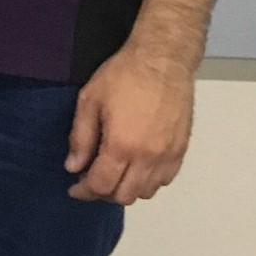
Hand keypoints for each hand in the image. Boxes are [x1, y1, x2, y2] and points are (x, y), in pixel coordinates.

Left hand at [65, 44, 194, 203]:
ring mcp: (169, 156)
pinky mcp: (182, 150)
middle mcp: (149, 158)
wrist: (162, 60)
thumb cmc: (123, 75)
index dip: (84, 191)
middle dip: (103, 192)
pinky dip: (147, 182)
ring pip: (146, 192)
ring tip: (112, 172)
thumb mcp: (89, 100)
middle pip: (124, 195)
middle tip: (89, 178)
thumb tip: (73, 166)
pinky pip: (164, 180)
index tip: (74, 188)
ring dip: (126, 188)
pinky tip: (135, 167)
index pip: (102, 185)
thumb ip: (81, 137)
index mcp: (123, 146)